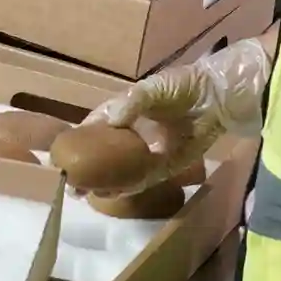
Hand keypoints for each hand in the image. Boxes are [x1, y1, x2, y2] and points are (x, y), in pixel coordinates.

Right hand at [82, 39, 268, 190]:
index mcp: (122, 113)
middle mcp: (130, 135)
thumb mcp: (153, 88)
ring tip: (88, 193)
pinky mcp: (166, 166)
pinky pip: (145, 179)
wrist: (218, 99)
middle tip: (72, 183)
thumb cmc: (182, 87)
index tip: (62, 156)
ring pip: (121, 171)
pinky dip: (131, 186)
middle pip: (103, 155)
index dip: (78, 142)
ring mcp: (146, 153)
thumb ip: (132, 103)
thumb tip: (112, 122)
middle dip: (87, 169)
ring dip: (105, 182)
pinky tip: (116, 192)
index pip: (94, 129)